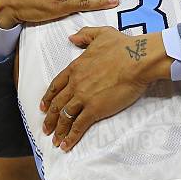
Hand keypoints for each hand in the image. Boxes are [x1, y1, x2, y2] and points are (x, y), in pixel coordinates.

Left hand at [39, 26, 171, 151]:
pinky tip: (66, 145)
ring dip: (58, 130)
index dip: (48, 97)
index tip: (43, 106)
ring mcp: (83, 97)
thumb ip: (85, 35)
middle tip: (46, 128)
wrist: (137, 59)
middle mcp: (76, 83)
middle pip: (57, 103)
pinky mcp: (95, 109)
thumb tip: (72, 37)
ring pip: (65, 116)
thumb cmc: (123, 46)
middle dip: (50, 118)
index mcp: (76, 67)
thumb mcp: (101, 34)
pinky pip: (78, 126)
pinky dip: (70, 137)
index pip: (57, 85)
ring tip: (55, 140)